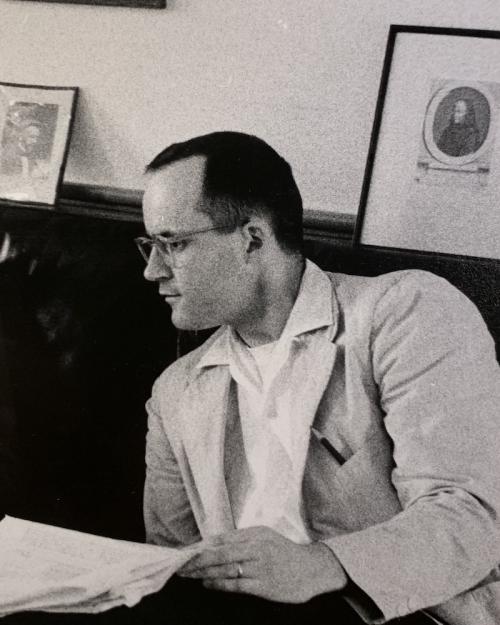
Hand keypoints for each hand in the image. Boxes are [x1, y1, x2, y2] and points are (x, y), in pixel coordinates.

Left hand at [178, 526, 347, 602]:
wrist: (312, 569)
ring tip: (189, 574)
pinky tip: (208, 583)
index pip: (222, 538)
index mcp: (255, 534)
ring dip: (203, 572)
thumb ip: (241, 540)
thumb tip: (213, 544)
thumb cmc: (284, 553)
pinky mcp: (264, 585)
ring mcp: (260, 566)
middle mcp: (257, 547)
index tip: (185, 551)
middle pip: (219, 552)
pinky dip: (219, 583)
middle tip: (180, 566)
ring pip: (225, 568)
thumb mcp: (264, 538)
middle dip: (196, 560)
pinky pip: (236, 584)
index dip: (201, 546)